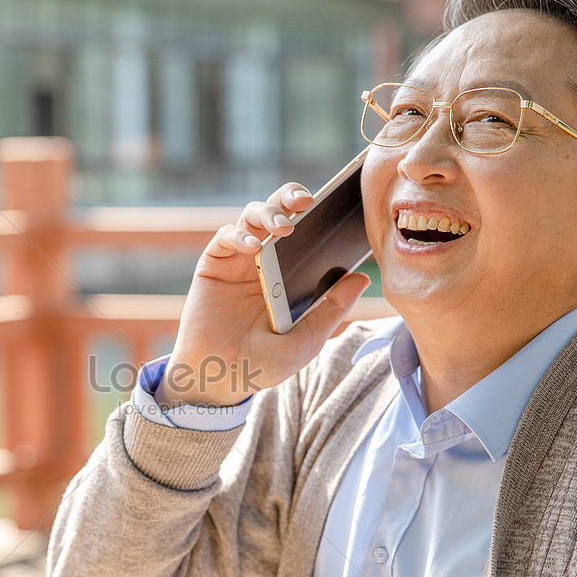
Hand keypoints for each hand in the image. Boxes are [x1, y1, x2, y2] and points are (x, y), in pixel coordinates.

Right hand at [155, 182, 370, 407]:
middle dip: (293, 198)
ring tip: (283, 226)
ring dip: (269, 212)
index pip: (309, 231)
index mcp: (291, 272)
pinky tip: (252, 247)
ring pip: (253, 215)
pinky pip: (226, 237)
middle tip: (309, 202)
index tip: (341, 205)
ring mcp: (239, 259)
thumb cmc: (263, 363)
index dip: (322, 213)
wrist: (220, 379)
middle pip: (280, 211)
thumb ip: (332, 309)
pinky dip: (239, 235)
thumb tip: (362, 278)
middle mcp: (266, 259)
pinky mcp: (214, 263)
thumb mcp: (306, 340)